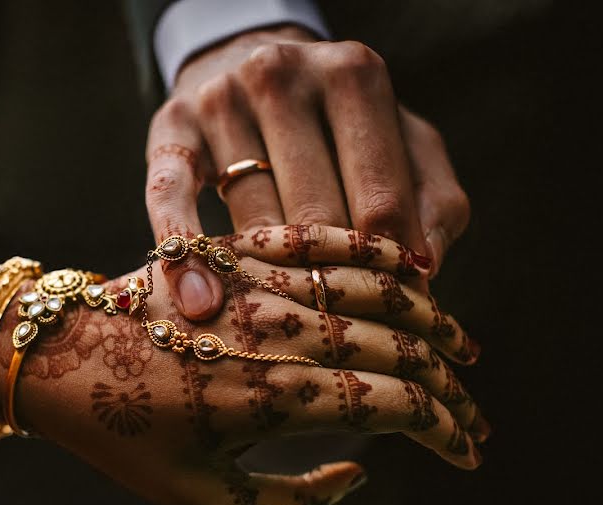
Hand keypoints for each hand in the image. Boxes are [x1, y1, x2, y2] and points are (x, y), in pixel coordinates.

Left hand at [13, 228, 484, 504]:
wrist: (53, 356)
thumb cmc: (123, 436)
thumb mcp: (202, 500)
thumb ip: (293, 503)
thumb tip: (359, 473)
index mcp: (272, 400)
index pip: (392, 408)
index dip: (443, 431)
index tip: (465, 450)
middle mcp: (276, 334)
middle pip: (395, 349)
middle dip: (449, 381)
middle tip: (472, 405)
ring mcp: (257, 284)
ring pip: (371, 289)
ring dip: (426, 317)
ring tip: (458, 341)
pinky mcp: (235, 249)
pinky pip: (317, 239)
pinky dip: (369, 252)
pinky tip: (403, 269)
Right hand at [145, 26, 469, 321]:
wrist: (257, 67)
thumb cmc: (345, 128)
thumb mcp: (404, 146)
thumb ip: (432, 201)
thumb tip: (423, 269)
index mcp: (353, 75)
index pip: (380, 198)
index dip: (391, 269)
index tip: (395, 320)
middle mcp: (282, 75)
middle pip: (313, 213)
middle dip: (330, 281)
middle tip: (341, 340)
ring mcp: (220, 98)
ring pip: (250, 217)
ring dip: (268, 282)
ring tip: (284, 335)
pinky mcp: (170, 128)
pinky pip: (171, 198)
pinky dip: (186, 254)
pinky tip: (200, 305)